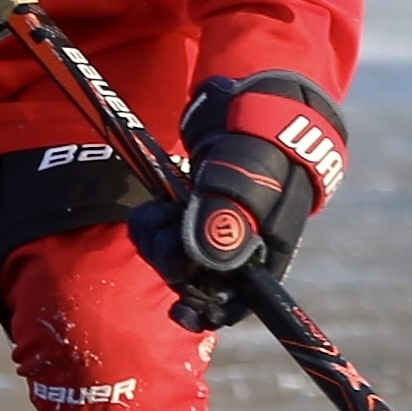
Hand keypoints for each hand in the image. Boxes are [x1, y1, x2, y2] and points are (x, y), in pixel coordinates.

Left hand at [129, 71, 346, 328]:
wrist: (249, 102)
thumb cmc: (262, 140)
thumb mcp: (248, 174)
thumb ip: (226, 216)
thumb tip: (202, 263)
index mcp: (262, 253)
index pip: (235, 302)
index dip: (207, 308)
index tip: (180, 307)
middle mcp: (236, 251)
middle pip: (195, 283)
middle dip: (172, 261)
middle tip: (168, 224)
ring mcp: (209, 233)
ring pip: (171, 261)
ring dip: (157, 241)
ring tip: (162, 210)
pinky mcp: (187, 215)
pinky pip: (158, 237)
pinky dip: (149, 226)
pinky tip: (154, 208)